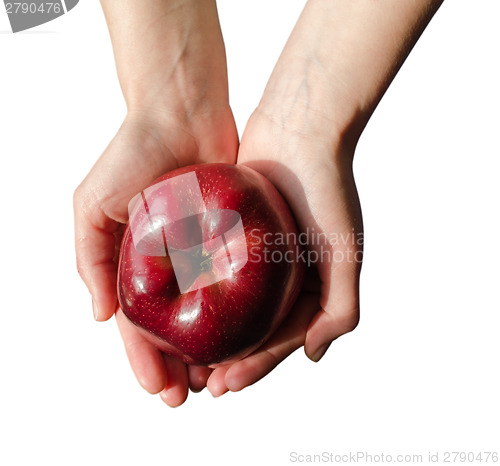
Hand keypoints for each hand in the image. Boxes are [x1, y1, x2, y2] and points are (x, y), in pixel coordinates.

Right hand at [74, 0, 237, 406]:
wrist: (181, 110)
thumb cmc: (132, 152)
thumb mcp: (92, 205)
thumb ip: (90, 259)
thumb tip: (101, 316)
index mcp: (133, 262)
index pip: (137, 325)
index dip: (145, 361)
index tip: (162, 391)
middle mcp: (168, 262)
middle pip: (174, 327)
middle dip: (180, 365)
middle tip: (194, 396)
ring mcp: (201, 251)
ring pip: (207, 312)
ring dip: (212, 347)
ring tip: (223, 378)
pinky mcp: (231, 235)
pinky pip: (236, 282)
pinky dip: (240, 311)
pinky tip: (248, 334)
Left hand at [205, 0, 442, 395]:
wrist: (301, 127)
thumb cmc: (327, 189)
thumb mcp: (345, 252)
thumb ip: (341, 308)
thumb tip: (313, 356)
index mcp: (311, 284)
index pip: (282, 338)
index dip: (256, 366)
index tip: (225, 386)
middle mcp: (284, 273)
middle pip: (252, 327)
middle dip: (228, 358)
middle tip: (199, 383)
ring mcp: (257, 252)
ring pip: (229, 303)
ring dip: (210, 331)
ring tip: (182, 356)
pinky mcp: (232, 228)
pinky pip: (213, 267)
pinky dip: (198, 291)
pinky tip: (175, 308)